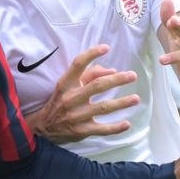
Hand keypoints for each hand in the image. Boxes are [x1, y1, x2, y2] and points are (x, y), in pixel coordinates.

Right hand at [21, 44, 137, 141]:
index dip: (91, 54)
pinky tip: (127, 124)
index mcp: (66, 84)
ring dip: (121, 103)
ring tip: (136, 98)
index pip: (78, 65)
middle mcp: (71, 98)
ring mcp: (76, 116)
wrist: (43, 128)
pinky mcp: (81, 130)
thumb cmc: (60, 102)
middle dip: (117, 80)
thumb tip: (112, 70)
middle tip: (132, 76)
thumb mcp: (68, 86)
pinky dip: (115, 128)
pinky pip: (101, 129)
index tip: (106, 48)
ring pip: (103, 107)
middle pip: (97, 86)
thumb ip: (89, 75)